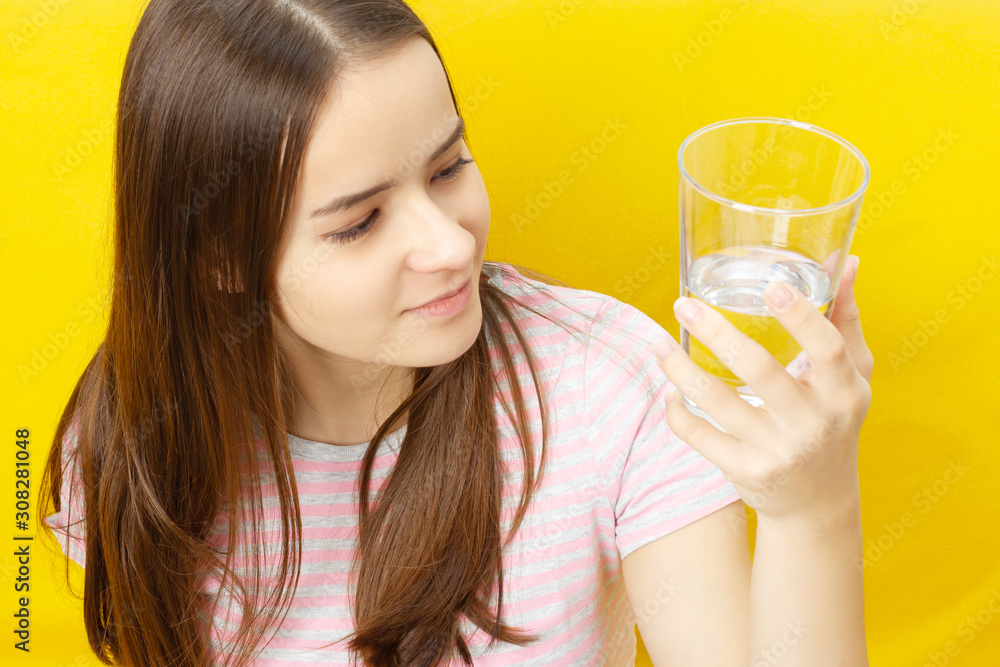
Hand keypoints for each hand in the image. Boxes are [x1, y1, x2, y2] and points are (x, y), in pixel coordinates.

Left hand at [653, 255, 873, 525]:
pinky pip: (699, 436)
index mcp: (843, 392)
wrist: (818, 501)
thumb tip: (842, 258)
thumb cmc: (833, 420)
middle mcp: (813, 422)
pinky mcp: (747, 472)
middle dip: (718, 333)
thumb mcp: (852, 375)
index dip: (801, 317)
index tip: (770, 285)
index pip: (828, 350)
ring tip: (660, 342)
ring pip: (718, 402)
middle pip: (761, 370)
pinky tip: (668, 390)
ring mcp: (778, 450)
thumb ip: (843, 317)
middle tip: (684, 306)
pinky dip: (677, 412)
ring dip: (681, 369)